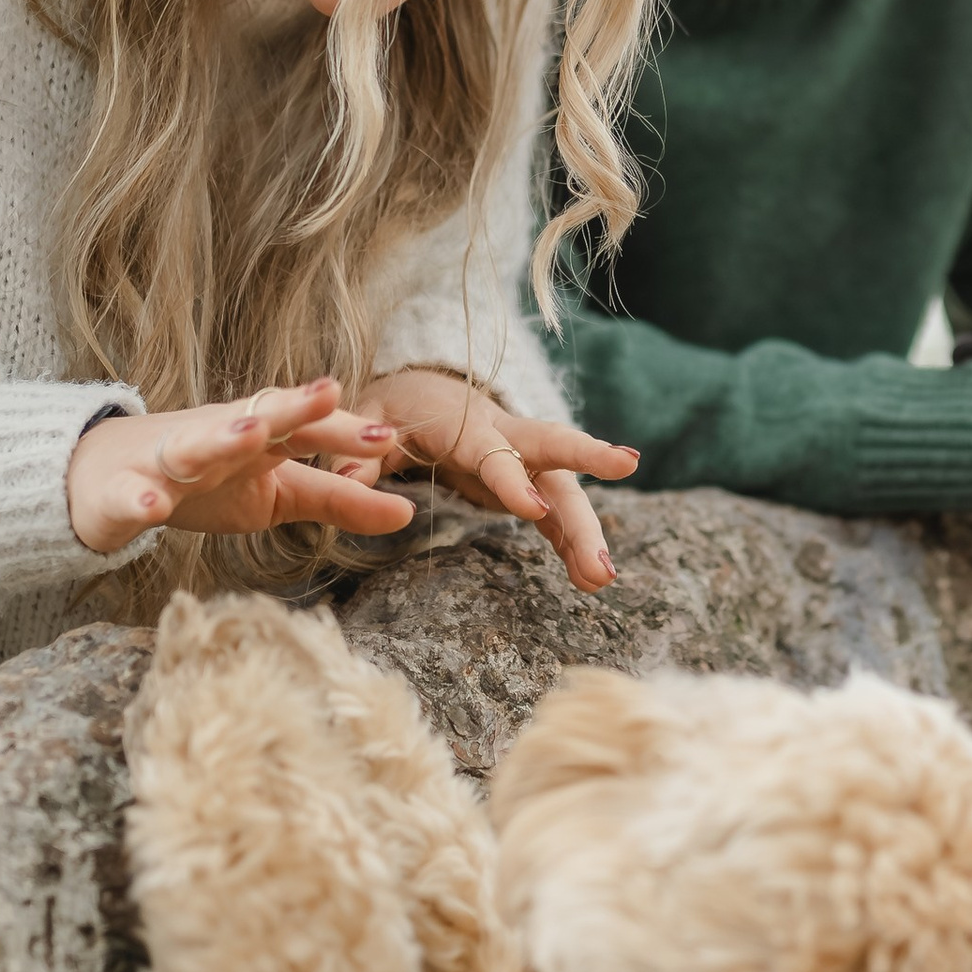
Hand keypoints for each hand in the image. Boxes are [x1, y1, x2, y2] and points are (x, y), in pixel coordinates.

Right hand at [67, 381, 417, 559]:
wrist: (101, 479)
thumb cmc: (204, 481)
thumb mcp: (278, 493)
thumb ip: (340, 498)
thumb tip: (410, 512)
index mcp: (255, 436)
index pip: (304, 429)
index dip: (343, 431)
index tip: (389, 437)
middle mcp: (213, 438)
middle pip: (254, 418)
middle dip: (291, 407)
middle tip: (329, 394)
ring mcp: (164, 462)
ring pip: (193, 446)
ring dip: (221, 438)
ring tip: (250, 434)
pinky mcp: (121, 493)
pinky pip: (130, 495)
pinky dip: (140, 497)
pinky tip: (154, 505)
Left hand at [361, 368, 639, 593]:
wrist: (426, 391)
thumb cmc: (395, 407)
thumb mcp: (368, 421)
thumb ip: (358, 451)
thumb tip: (344, 478)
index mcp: (465, 422)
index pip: (492, 452)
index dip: (512, 480)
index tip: (534, 510)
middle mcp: (504, 436)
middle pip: (553, 445)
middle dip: (588, 457)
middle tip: (627, 466)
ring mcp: (524, 460)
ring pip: (564, 488)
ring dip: (586, 530)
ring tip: (604, 577)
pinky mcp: (529, 484)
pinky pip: (557, 515)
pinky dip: (574, 545)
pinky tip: (591, 580)